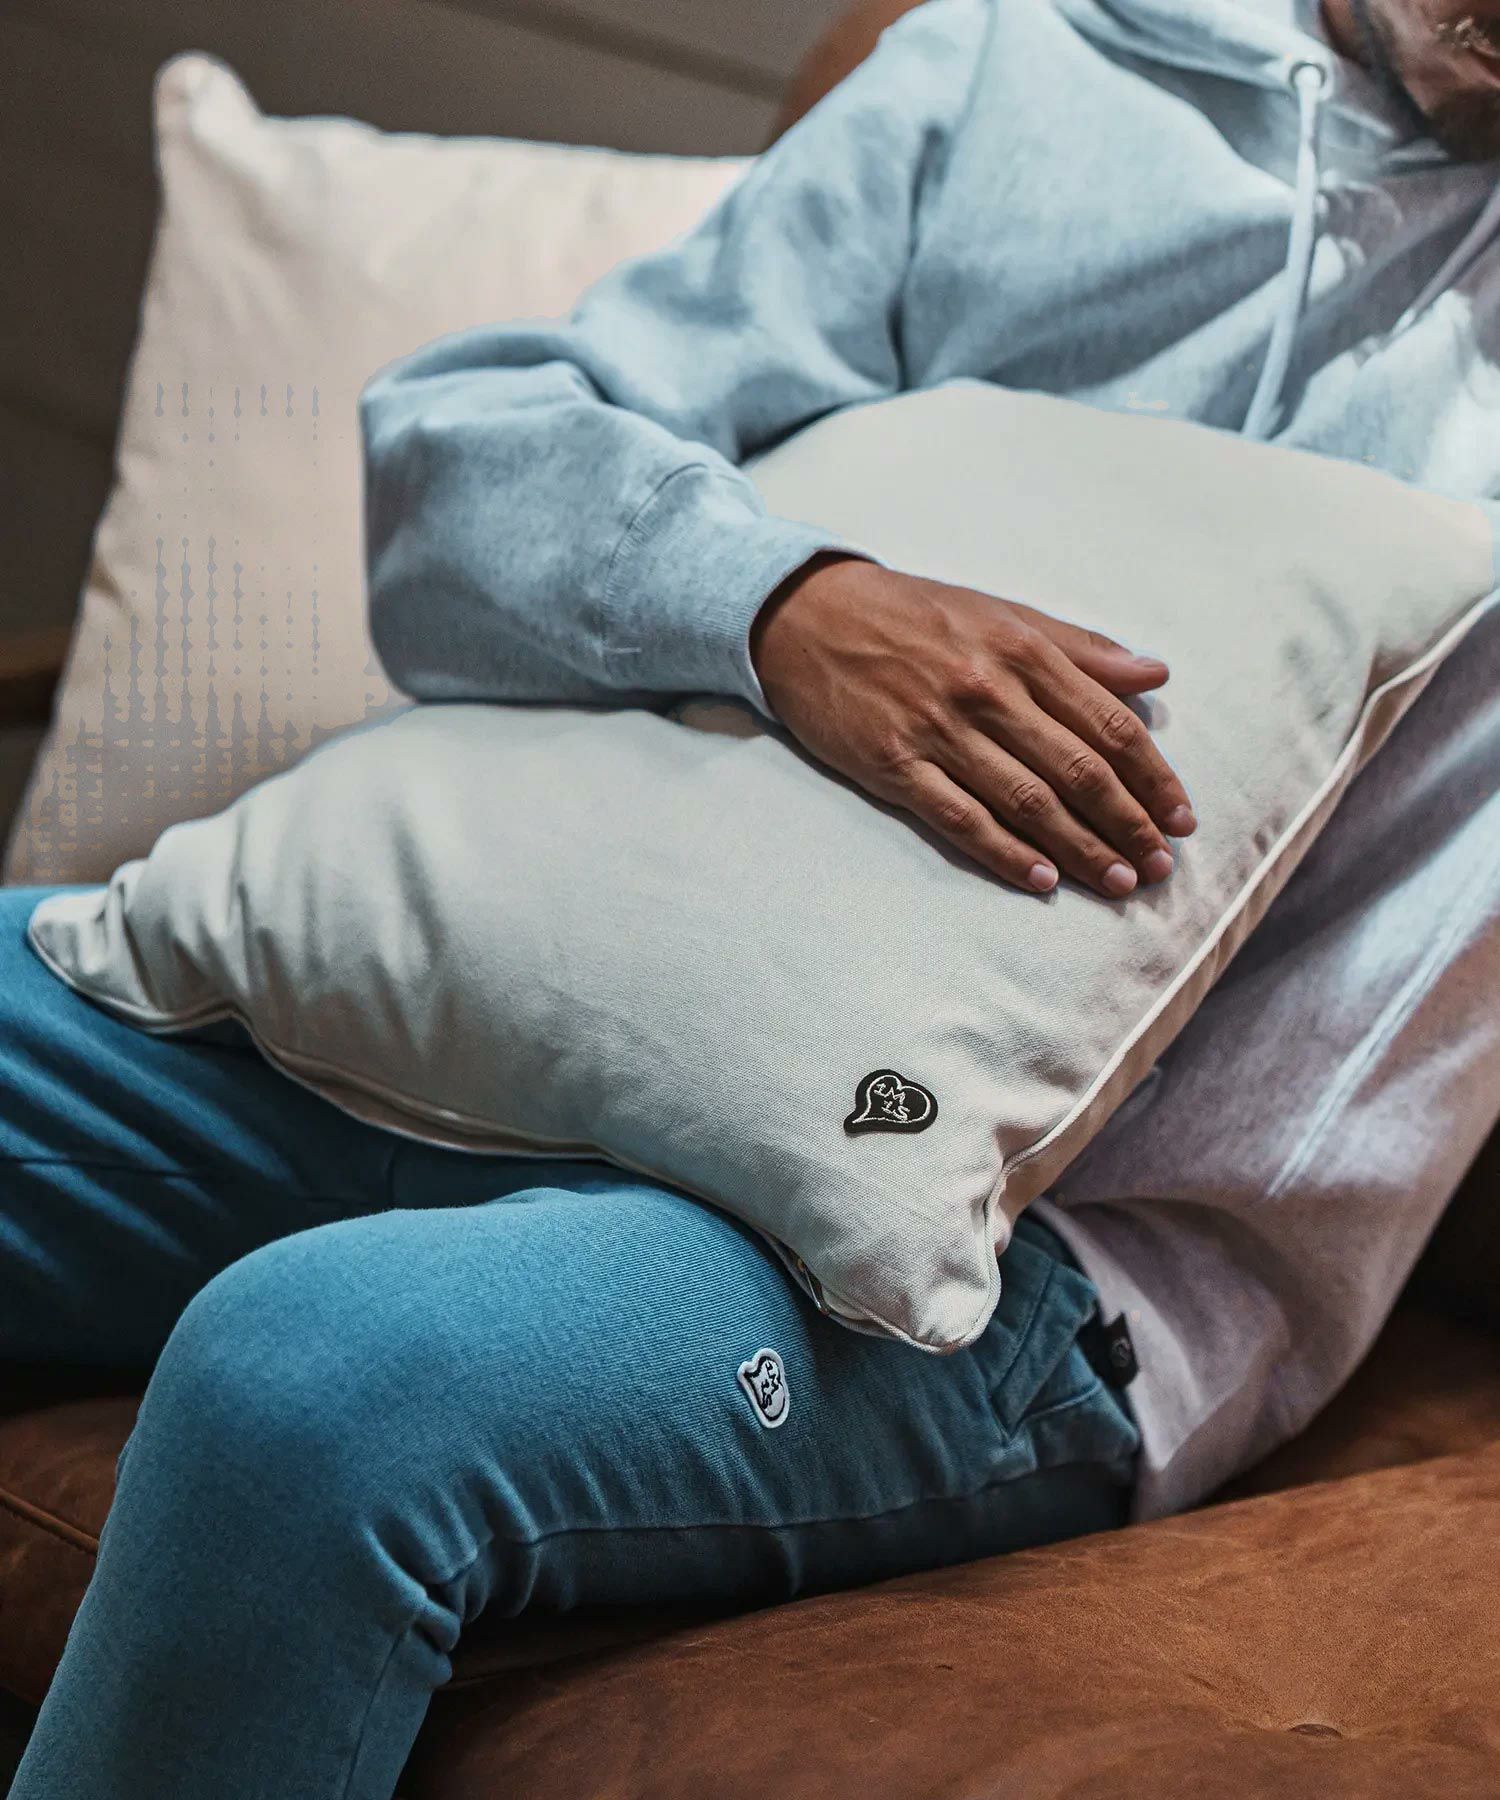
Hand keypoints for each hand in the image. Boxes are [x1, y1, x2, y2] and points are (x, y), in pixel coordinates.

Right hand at [749, 554, 1196, 898]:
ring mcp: (938, 730)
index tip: (1181, 818)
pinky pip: (960, 817)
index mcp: (1021, 649)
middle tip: (1160, 867)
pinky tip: (1042, 879)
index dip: (1152, 777)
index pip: (1109, 724)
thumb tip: (1155, 673)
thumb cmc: (914, 616)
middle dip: (1128, 823)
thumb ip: (1080, 647)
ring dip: (1080, 847)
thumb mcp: (1001, 613)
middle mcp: (986, 689)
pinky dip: (1005, 852)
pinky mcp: (893, 763)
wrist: (808, 617)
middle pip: (1077, 769)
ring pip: (1027, 801)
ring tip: (1118, 882)